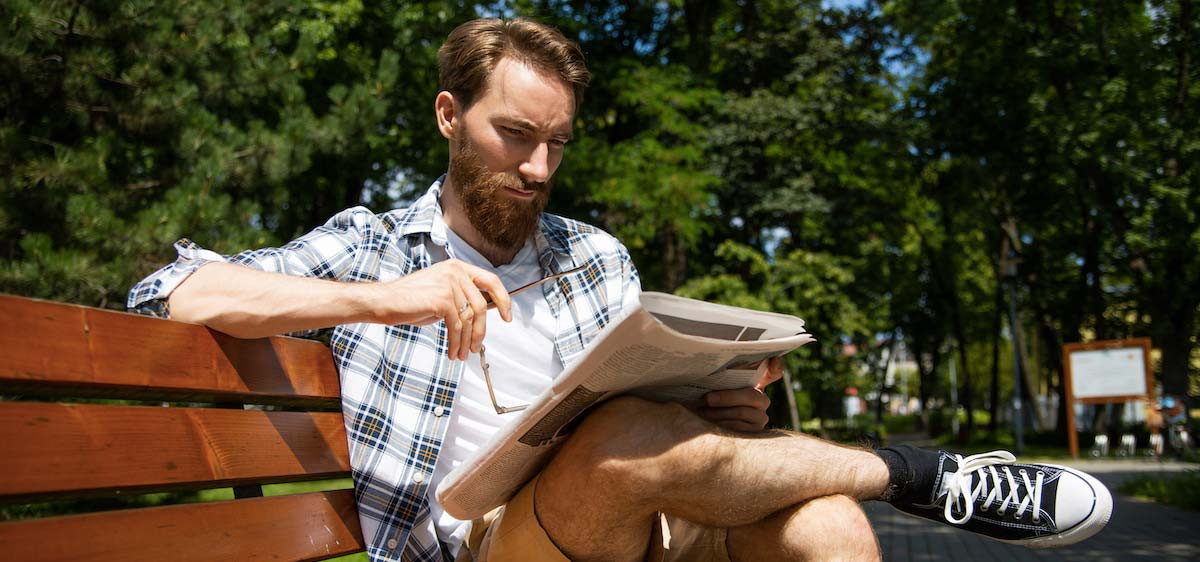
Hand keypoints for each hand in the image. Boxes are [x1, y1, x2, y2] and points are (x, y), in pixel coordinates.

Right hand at [369, 259, 512, 359]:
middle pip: (481, 306)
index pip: (491, 280)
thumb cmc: (410, 301)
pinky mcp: (441, 299)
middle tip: (477, 348)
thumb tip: (485, 313)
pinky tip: (453, 352)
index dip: (503, 299)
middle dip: (481, 331)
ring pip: (469, 319)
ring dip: (467, 341)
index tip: (507, 317)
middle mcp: (455, 272)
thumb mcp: (442, 294)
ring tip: (463, 354)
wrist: (383, 302)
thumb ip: (462, 298)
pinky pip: (457, 326)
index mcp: (458, 267)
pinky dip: (456, 343)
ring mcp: (448, 284)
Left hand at [698, 357, 785, 431]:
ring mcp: (761, 417)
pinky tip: (711, 422)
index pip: (774, 372)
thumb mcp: (718, 387)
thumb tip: (709, 369)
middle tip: (708, 398)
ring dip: (721, 412)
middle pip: (751, 395)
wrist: (709, 422)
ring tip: (704, 411)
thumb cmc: (713, 398)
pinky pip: (740, 427)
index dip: (775, 366)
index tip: (773, 359)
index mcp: (757, 383)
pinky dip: (723, 423)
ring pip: (742, 412)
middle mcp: (762, 399)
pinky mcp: (754, 432)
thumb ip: (722, 378)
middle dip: (727, 397)